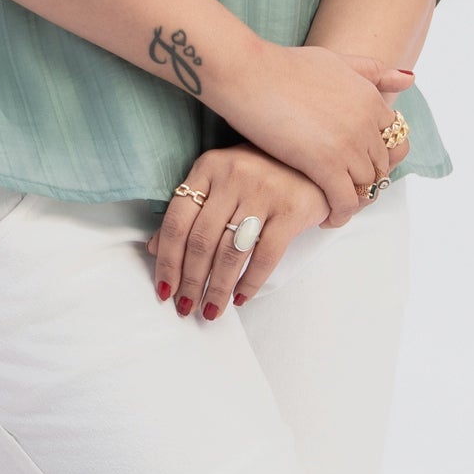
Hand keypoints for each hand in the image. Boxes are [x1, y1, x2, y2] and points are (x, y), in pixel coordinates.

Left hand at [153, 147, 327, 317]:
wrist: (319, 163)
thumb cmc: (264, 173)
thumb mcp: (222, 180)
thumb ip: (190, 208)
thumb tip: (154, 248)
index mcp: (209, 167)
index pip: (177, 221)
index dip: (167, 260)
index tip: (164, 289)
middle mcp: (233, 176)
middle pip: (201, 241)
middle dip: (191, 281)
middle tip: (186, 306)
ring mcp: (264, 192)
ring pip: (230, 252)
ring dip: (217, 288)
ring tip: (211, 310)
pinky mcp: (292, 210)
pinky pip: (265, 256)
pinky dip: (251, 282)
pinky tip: (241, 298)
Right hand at [212, 43, 411, 222]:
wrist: (249, 74)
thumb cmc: (284, 66)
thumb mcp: (336, 61)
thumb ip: (373, 71)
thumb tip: (409, 79)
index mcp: (370, 98)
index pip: (392, 140)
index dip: (376, 156)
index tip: (358, 166)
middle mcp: (367, 122)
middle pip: (380, 165)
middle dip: (366, 181)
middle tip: (345, 191)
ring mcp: (349, 144)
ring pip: (366, 186)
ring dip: (354, 201)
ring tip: (336, 207)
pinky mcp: (326, 164)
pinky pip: (346, 201)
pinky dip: (340, 215)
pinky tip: (326, 219)